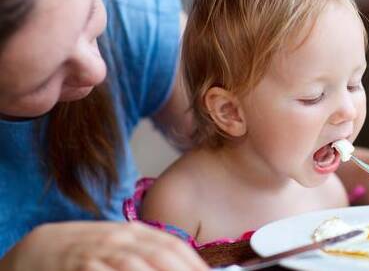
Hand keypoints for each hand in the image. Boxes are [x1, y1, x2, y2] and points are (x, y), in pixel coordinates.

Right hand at [1, 221, 206, 270]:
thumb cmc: (92, 250)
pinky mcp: (82, 266)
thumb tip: (187, 266)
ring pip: (136, 266)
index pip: (174, 246)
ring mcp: (101, 252)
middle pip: (161, 256)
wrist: (43, 247)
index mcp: (137, 232)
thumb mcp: (123, 246)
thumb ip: (151, 255)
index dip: (195, 264)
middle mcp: (123, 239)